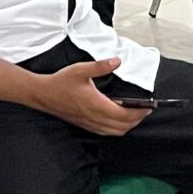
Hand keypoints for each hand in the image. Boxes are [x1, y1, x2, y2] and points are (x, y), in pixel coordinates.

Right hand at [26, 56, 149, 135]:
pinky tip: (118, 120)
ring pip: (115, 132)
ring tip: (135, 115)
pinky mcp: (85, 124)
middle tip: (146, 110)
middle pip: (122, 126)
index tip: (149, 107)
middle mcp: (95, 117)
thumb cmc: (60, 82)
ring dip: (127, 126)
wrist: (43, 94)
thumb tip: (117, 61)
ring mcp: (89, 123)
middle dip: (137, 120)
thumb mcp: (81, 69)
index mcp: (97, 105)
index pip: (124, 114)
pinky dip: (116, 129)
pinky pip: (106, 132)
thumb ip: (101, 66)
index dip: (139, 113)